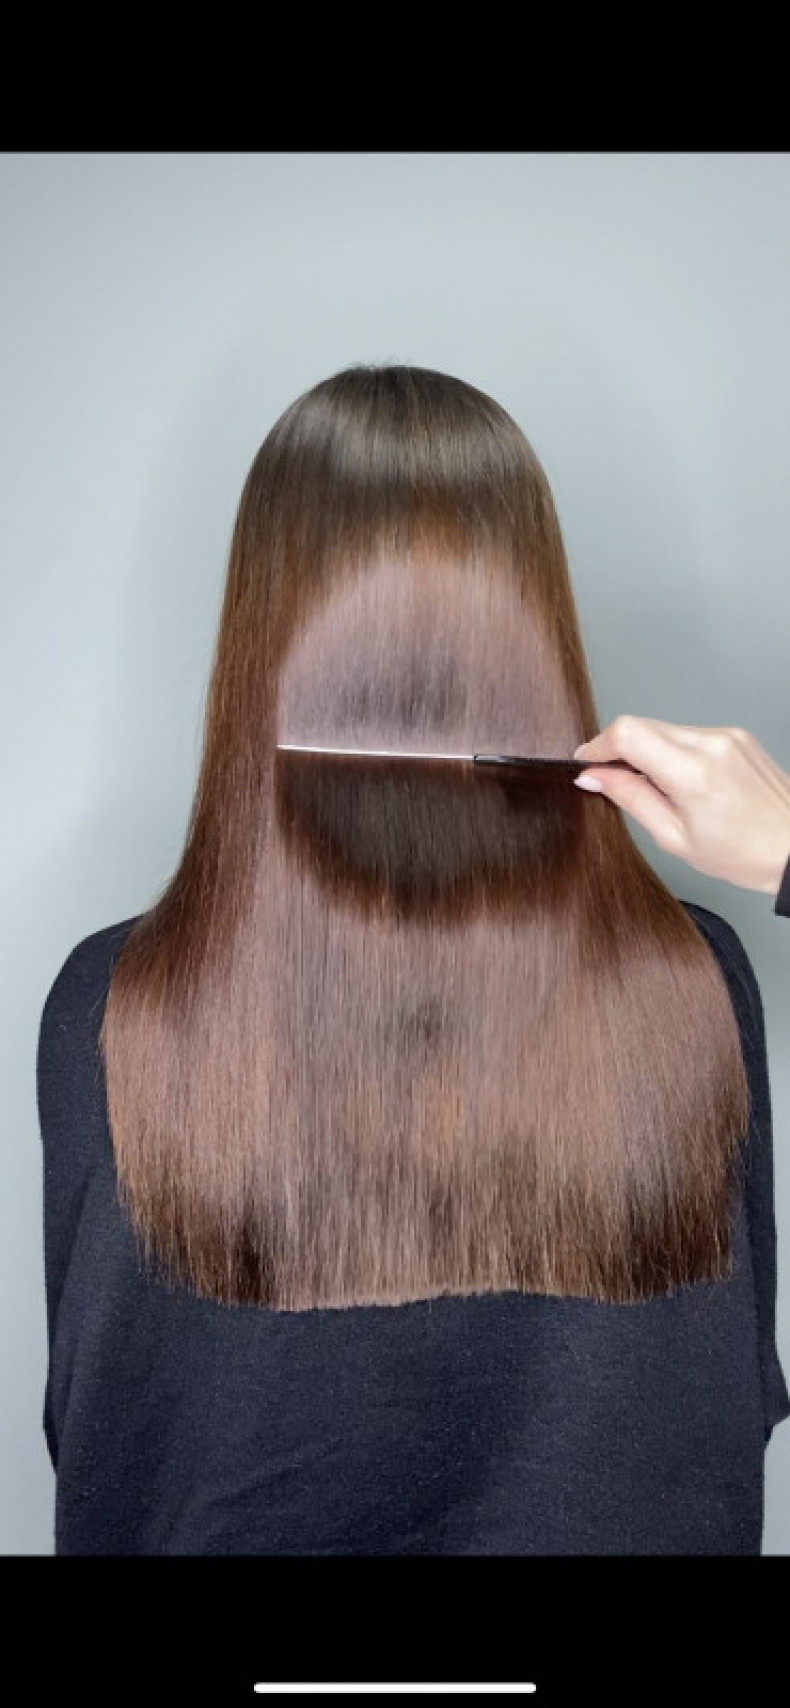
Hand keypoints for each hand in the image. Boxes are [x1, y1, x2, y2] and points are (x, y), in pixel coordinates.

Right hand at [573, 717, 789, 895]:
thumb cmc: (744, 853)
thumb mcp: (674, 837)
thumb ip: (630, 798)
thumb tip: (595, 777)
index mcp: (692, 772)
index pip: (627, 732)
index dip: (598, 746)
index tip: (588, 764)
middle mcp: (710, 743)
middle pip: (642, 725)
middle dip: (620, 750)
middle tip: (615, 781)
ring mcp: (725, 735)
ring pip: (664, 728)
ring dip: (649, 751)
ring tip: (660, 790)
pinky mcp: (735, 735)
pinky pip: (688, 733)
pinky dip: (674, 752)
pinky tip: (684, 782)